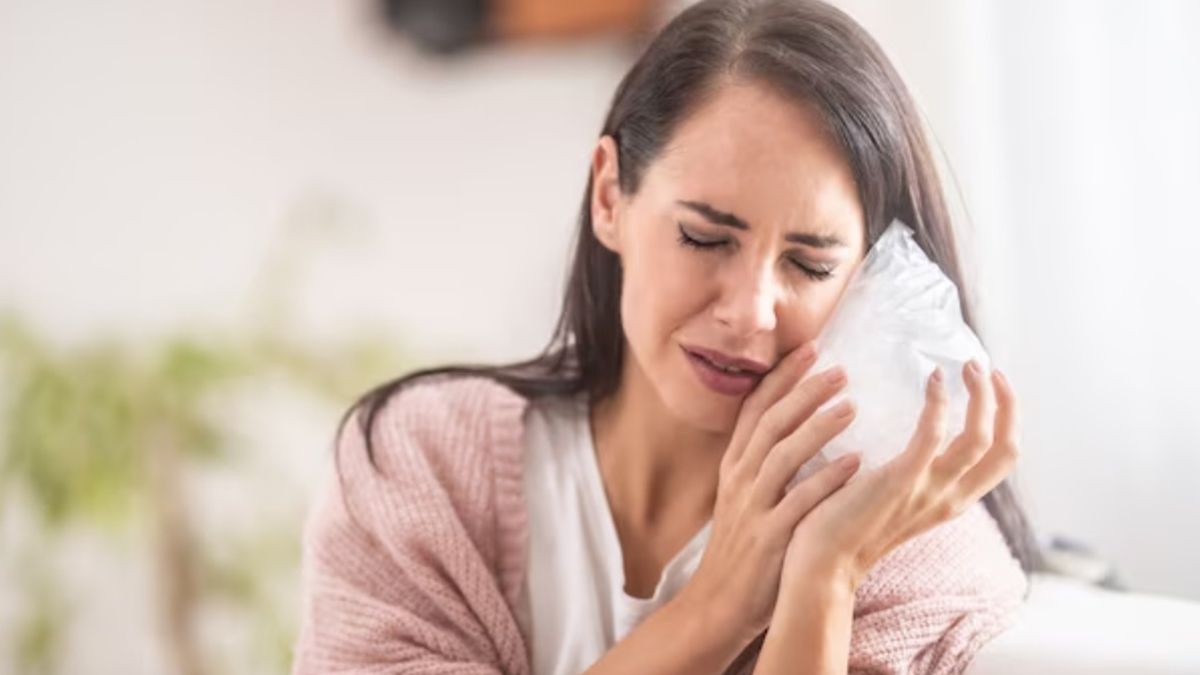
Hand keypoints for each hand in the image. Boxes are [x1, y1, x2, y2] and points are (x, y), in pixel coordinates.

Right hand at [678, 341, 865, 647]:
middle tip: (839, 368)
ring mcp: (754, 507)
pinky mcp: (770, 536)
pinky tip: (855, 462)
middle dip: (804, 392)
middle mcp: (741, 479)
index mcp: (735, 465)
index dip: (781, 377)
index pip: (755, 408)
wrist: (719, 602)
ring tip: (851, 405)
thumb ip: (761, 461)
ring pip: (783, 455)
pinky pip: (800, 501)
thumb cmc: (741, 547)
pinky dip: (826, 479)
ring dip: (817, 427)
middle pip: (771, 423)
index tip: (810, 349)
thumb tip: (793, 424)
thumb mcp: (741, 495)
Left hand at [780, 360, 1020, 591]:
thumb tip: (907, 435)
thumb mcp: (893, 498)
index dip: (1007, 418)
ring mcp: (928, 492)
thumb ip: (909, 473)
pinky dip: (939, 404)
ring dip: (980, 397)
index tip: (994, 383)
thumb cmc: (845, 525)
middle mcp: (949, 499)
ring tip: (966, 365)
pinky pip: (933, 437)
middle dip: (1005, 404)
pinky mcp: (900, 482)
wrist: (821, 563)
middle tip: (986, 367)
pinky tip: (931, 379)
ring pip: (979, 439)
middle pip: (1006, 449)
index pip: (1002, 460)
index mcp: (950, 501)